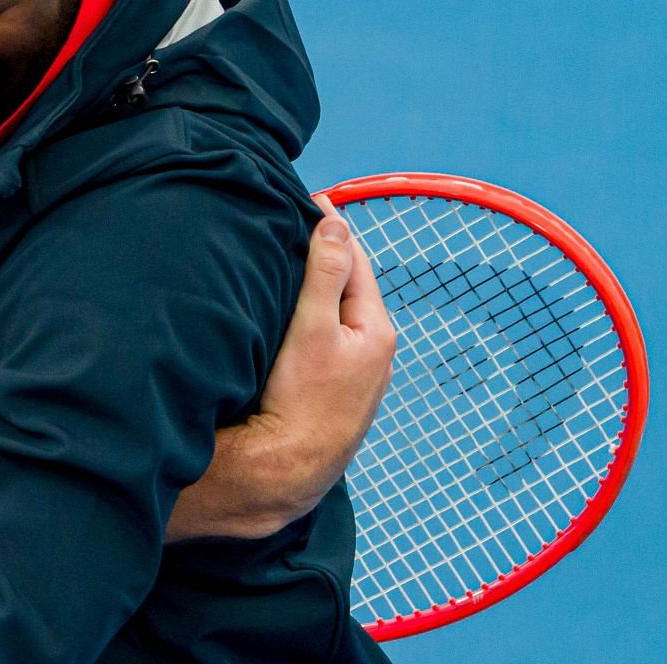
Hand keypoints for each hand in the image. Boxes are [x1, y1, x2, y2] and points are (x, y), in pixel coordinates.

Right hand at [168, 203, 395, 539]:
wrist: (289, 468)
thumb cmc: (301, 400)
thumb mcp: (312, 328)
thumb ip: (325, 274)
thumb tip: (335, 222)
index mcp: (376, 330)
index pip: (356, 262)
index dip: (333, 229)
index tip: (311, 199)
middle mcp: (376, 352)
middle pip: (350, 288)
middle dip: (328, 257)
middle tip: (298, 224)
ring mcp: (360, 375)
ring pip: (340, 316)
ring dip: (322, 289)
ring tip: (295, 263)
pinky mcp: (339, 392)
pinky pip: (331, 339)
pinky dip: (316, 319)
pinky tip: (295, 319)